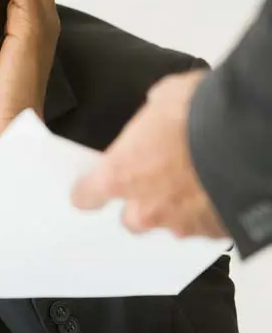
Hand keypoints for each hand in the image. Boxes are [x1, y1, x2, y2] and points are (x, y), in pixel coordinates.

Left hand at [71, 70, 228, 238]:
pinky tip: (216, 188)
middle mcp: (146, 208)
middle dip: (141, 201)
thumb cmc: (197, 113)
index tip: (90, 186)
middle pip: (131, 218)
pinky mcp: (214, 232)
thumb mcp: (162, 99)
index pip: (87, 196)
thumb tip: (159, 114)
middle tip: (157, 177)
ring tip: (195, 179)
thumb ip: (150, 119)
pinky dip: (208, 211)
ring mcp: (182, 224)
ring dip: (177, 207)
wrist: (246, 136)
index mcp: (120, 175)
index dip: (89, 190)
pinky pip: (204, 226)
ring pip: (171, 224)